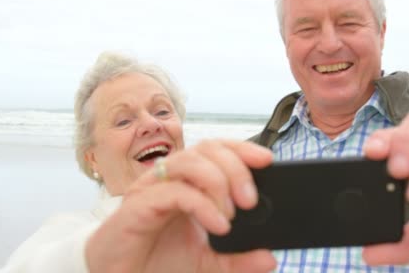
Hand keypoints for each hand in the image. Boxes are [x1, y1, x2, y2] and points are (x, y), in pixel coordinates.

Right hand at [85, 140, 276, 272]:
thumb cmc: (156, 262)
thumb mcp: (206, 264)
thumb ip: (237, 261)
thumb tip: (270, 258)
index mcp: (188, 183)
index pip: (217, 150)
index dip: (242, 148)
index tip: (268, 160)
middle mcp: (170, 178)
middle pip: (206, 149)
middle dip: (235, 167)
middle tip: (251, 200)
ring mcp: (152, 188)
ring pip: (189, 162)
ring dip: (218, 181)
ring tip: (232, 213)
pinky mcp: (139, 206)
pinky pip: (174, 192)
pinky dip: (201, 204)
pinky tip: (217, 225)